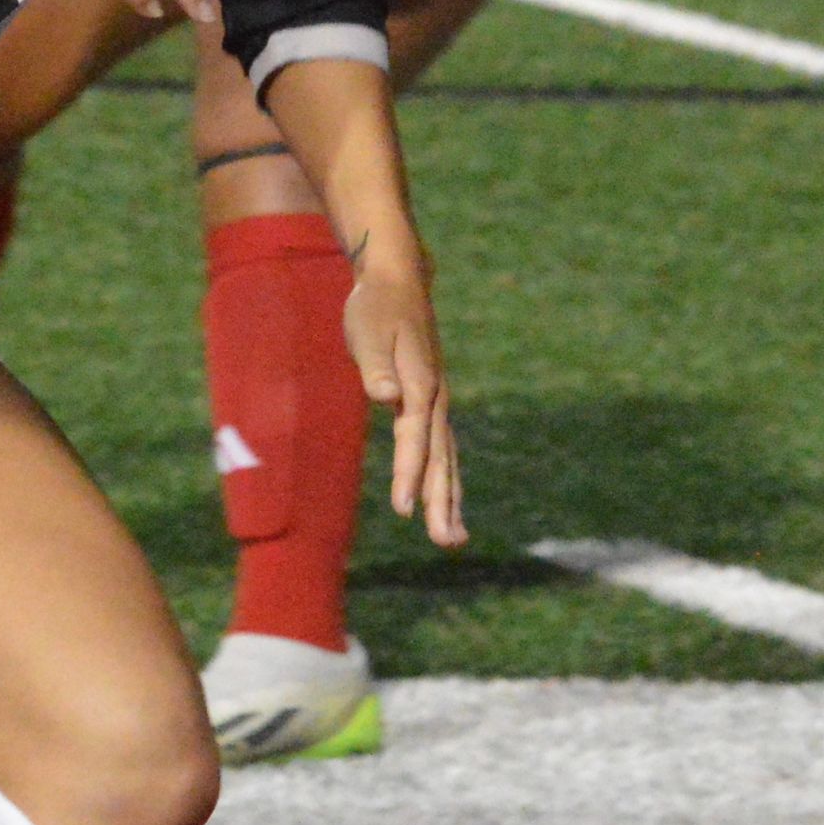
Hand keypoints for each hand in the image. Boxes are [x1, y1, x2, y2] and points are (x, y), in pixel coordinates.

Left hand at [340, 250, 464, 547]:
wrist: (397, 281)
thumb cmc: (376, 306)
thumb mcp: (370, 330)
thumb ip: (376, 365)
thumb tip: (386, 395)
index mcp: (422, 385)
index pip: (415, 438)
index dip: (409, 474)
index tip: (403, 510)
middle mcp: (436, 399)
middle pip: (440, 458)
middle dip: (441, 502)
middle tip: (447, 542)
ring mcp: (436, 403)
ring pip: (445, 459)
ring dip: (448, 499)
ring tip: (453, 539)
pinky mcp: (429, 403)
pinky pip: (439, 449)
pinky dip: (443, 479)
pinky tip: (442, 503)